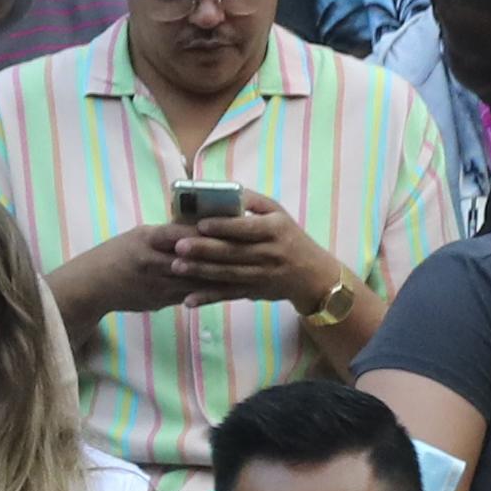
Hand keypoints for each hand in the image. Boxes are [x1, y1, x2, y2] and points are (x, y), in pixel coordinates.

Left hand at [155, 203, 340, 308]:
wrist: (313, 276)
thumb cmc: (289, 237)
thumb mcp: (278, 213)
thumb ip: (252, 201)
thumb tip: (225, 191)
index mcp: (275, 230)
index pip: (247, 228)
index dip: (224, 227)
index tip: (200, 224)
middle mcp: (269, 254)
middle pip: (233, 252)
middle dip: (204, 250)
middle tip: (178, 246)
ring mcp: (262, 276)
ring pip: (228, 274)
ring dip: (201, 272)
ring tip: (176, 266)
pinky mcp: (254, 292)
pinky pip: (229, 295)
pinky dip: (209, 298)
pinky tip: (189, 300)